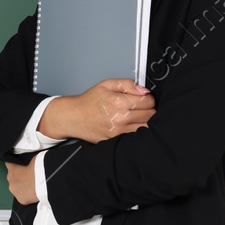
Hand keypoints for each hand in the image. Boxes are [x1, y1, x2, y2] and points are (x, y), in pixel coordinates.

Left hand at [5, 159, 36, 204]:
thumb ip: (28, 162)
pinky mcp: (21, 200)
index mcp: (12, 169)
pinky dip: (27, 195)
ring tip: (33, 186)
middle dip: (19, 178)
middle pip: (12, 178)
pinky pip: (23, 197)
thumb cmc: (40, 170)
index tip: (18, 165)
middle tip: (30, 177)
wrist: (46, 183)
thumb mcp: (34, 160)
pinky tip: (34, 192)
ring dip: (22, 187)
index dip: (14, 165)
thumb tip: (30, 163)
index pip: (9, 164)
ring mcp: (15, 191)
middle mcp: (11, 181)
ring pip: (16, 188)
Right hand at [38, 78, 154, 144]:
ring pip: (146, 127)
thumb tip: (143, 90)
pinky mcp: (117, 140)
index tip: (142, 98)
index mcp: (119, 102)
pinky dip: (137, 130)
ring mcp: (119, 132)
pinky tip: (131, 125)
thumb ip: (127, 84)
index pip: (148, 101)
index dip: (148, 98)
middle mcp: (121, 118)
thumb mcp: (106, 84)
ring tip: (137, 116)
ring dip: (145, 121)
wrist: (73, 117)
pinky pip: (136, 137)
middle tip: (140, 107)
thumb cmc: (89, 101)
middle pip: (151, 115)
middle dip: (149, 109)